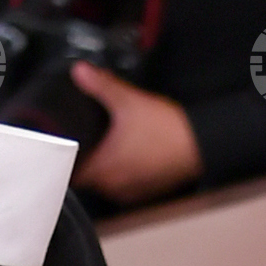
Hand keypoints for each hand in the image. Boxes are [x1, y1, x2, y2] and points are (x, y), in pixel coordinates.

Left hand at [68, 66, 202, 204]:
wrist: (201, 143)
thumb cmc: (166, 129)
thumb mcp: (129, 101)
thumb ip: (101, 86)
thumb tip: (80, 72)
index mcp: (103, 168)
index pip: (69, 173)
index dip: (64, 160)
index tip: (64, 147)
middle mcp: (113, 186)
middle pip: (87, 178)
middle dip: (86, 160)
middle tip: (88, 140)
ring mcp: (130, 192)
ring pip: (106, 183)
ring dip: (105, 168)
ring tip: (109, 146)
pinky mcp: (145, 192)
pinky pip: (125, 185)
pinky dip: (123, 173)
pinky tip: (130, 156)